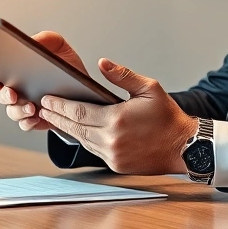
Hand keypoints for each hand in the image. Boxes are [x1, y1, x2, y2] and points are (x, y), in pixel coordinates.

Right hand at [0, 31, 87, 131]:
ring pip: (13, 112)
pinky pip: (26, 124)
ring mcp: (27, 106)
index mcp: (19, 73)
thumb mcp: (59, 46)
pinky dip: (29, 122)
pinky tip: (36, 117)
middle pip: (2, 96)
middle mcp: (19, 91)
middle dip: (5, 96)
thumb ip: (45, 39)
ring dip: (19, 110)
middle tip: (13, 94)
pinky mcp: (38, 120)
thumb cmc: (68, 66)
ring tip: (31, 107)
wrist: (86, 88)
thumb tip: (32, 42)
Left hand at [38, 58, 196, 175]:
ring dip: (66, 129)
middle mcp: (111, 140)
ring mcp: (112, 155)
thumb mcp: (149, 88)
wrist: (184, 147)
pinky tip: (75, 131)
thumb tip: (102, 63)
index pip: (78, 112)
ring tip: (53, 118)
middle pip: (74, 127)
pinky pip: (92, 150)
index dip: (60, 106)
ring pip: (81, 140)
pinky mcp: (116, 165)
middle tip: (42, 108)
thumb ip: (122, 76)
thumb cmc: (168, 117)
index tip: (47, 99)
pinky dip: (81, 139)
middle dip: (56, 117)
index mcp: (116, 120)